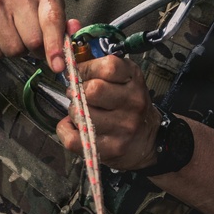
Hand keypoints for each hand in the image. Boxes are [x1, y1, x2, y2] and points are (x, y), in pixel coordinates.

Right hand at [0, 0, 68, 71]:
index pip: (52, 20)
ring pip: (13, 49)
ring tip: (7, 36)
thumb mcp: (44, 18)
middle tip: (24, 40)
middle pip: (33, 41)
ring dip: (12, 51)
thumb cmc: (19, 15)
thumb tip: (75, 28)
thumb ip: (61, 27)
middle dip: (31, 49)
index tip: (58, 66)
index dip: (55, 45)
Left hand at [56, 54, 161, 168]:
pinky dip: (66, 131)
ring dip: (73, 112)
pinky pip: (73, 138)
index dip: (86, 68)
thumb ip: (99, 69)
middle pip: (92, 90)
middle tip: (79, 95)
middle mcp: (133, 103)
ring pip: (80, 114)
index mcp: (134, 80)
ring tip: (82, 113)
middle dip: (78, 91)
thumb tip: (69, 65)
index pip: (108, 67)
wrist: (148, 139)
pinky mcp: (111, 149)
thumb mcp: (124, 79)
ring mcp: (123, 128)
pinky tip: (75, 128)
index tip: (80, 73)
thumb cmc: (128, 105)